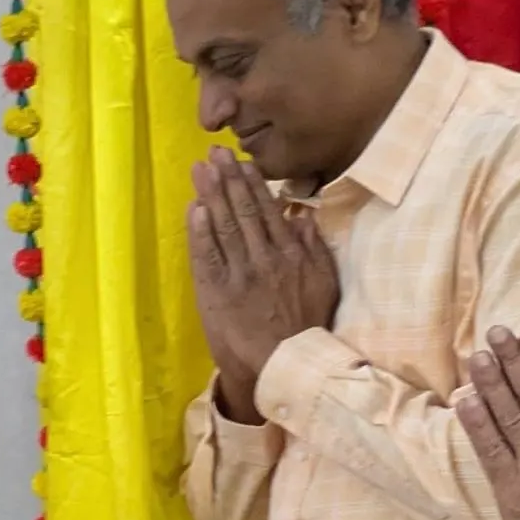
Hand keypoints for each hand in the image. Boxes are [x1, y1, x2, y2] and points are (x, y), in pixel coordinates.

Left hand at [186, 147, 340, 422]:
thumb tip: (305, 216)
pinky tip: (194, 208)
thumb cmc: (308, 326)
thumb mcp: (325, 283)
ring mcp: (240, 275)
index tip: (241, 162)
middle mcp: (264, 258)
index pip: (268, 209)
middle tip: (214, 153)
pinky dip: (200, 231)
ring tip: (200, 170)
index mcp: (291, 253)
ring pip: (224, 226)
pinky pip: (207, 256)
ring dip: (211, 195)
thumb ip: (316, 248)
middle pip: (243, 210)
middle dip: (227, 179)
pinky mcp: (218, 294)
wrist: (287, 366)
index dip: (252, 183)